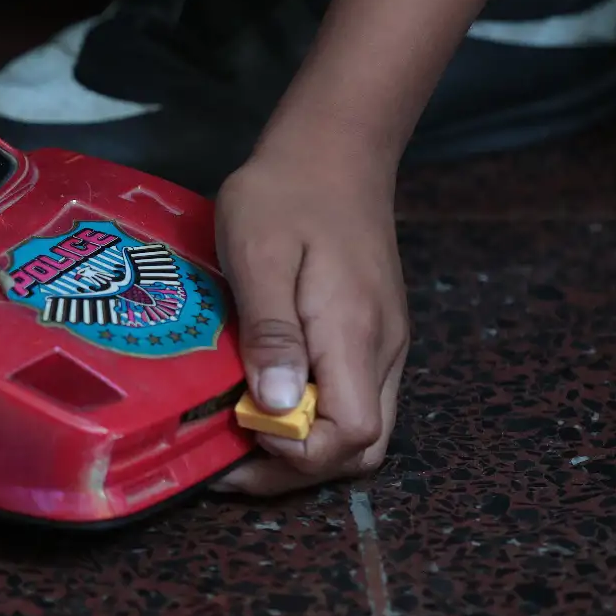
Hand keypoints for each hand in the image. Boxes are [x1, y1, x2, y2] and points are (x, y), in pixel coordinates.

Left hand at [211, 140, 408, 495]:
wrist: (335, 148)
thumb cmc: (285, 192)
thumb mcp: (259, 252)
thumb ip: (271, 330)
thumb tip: (279, 405)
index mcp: (354, 334)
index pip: (350, 435)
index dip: (295, 453)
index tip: (241, 430)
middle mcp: (383, 349)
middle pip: (361, 448)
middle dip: (296, 468)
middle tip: (231, 457)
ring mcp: (385, 344)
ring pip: (363, 430)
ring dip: (305, 447)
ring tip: (242, 435)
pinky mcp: (374, 334)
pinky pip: (356, 398)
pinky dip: (315, 418)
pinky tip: (268, 399)